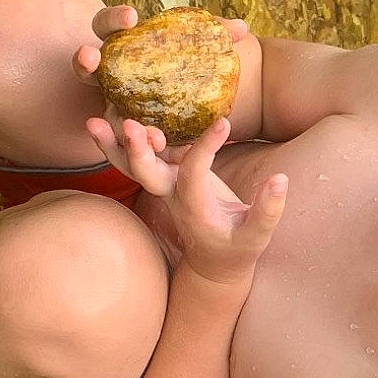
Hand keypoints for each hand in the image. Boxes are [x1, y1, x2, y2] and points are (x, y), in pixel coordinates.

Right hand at [73, 5, 253, 168]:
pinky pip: (125, 143)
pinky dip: (136, 143)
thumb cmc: (188, 68)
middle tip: (91, 55)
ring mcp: (112, 110)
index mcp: (120, 47)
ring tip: (116, 121)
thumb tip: (241, 28)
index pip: (107, 26)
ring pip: (99, 112)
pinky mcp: (126, 139)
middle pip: (85, 65)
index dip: (113, 19)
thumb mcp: (201, 52)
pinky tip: (157, 142)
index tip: (132, 16)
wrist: (192, 113)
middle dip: (84, 59)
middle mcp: (107, 78)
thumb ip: (216, 39)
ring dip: (102, 116)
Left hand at [85, 116, 285, 284]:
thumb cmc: (237, 249)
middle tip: (128, 125)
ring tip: (95, 121)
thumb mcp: (256, 236)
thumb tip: (281, 180)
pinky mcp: (170, 177)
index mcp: (195, 208)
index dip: (205, 148)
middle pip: (145, 175)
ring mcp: (167, 187)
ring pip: (134, 166)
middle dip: (136, 151)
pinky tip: (123, 113)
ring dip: (115, 145)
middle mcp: (174, 196)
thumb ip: (268, 211)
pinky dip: (132, 140)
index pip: (193, 174)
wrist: (214, 264)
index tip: (224, 123)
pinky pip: (146, 157)